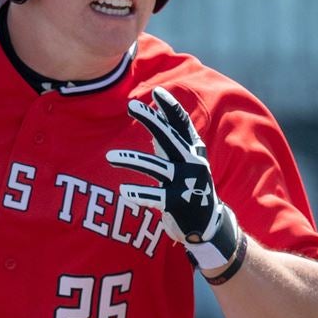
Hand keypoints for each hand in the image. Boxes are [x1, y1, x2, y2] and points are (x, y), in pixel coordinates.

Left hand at [107, 86, 240, 270]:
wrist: (208, 225)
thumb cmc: (191, 188)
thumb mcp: (185, 162)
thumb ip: (171, 142)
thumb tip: (154, 118)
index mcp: (193, 152)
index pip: (182, 125)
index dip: (170, 107)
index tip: (157, 92)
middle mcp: (191, 163)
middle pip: (169, 137)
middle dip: (150, 120)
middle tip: (131, 106)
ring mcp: (186, 183)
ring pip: (156, 167)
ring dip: (131, 160)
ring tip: (110, 157)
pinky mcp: (178, 203)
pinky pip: (155, 197)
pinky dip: (139, 193)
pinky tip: (124, 191)